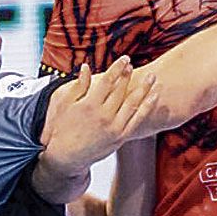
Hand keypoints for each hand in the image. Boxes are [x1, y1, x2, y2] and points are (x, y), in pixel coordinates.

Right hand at [40, 57, 160, 173]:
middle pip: (121, 91)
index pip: (107, 81)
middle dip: (129, 76)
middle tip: (135, 65)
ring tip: (153, 77)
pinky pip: (137, 119)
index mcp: (89, 104)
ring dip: (144, 89)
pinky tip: (154, 96)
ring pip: (133, 104)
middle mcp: (103, 115)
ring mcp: (114, 127)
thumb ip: (78, 85)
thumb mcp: (65, 105)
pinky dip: (147, 107)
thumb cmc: (62, 129)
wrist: (66, 157)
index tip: (125, 58)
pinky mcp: (120, 137)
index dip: (118, 68)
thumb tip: (86, 66)